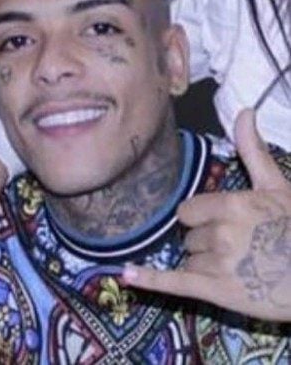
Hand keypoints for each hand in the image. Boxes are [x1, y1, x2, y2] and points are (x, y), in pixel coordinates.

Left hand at [123, 109, 290, 321]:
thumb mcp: (278, 186)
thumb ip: (253, 151)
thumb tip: (243, 112)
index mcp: (231, 205)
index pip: (187, 211)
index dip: (202, 219)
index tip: (224, 225)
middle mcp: (221, 233)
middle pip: (188, 237)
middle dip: (207, 242)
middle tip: (240, 249)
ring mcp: (218, 263)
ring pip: (189, 260)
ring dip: (206, 265)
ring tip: (241, 269)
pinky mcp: (217, 291)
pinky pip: (174, 282)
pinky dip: (149, 280)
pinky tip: (127, 275)